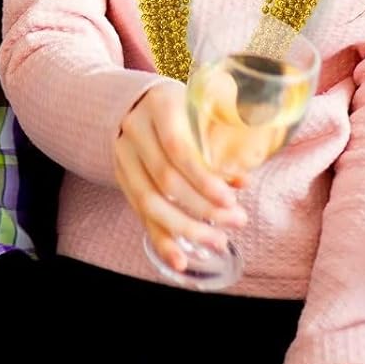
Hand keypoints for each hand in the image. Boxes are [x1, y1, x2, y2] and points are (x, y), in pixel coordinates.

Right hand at [112, 82, 244, 272]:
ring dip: (186, 229)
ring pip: (150, 202)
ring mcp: (123, 156)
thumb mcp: (200, 109)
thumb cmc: (183, 106)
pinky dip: (161, 240)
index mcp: (159, 105)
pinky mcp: (122, 179)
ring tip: (218, 242)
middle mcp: (135, 129)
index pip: (178, 148)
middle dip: (202, 208)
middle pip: (165, 179)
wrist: (140, 102)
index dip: (203, 179)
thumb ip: (220, 142)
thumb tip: (242, 180)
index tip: (230, 200)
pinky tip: (179, 261)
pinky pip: (140, 215)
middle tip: (236, 221)